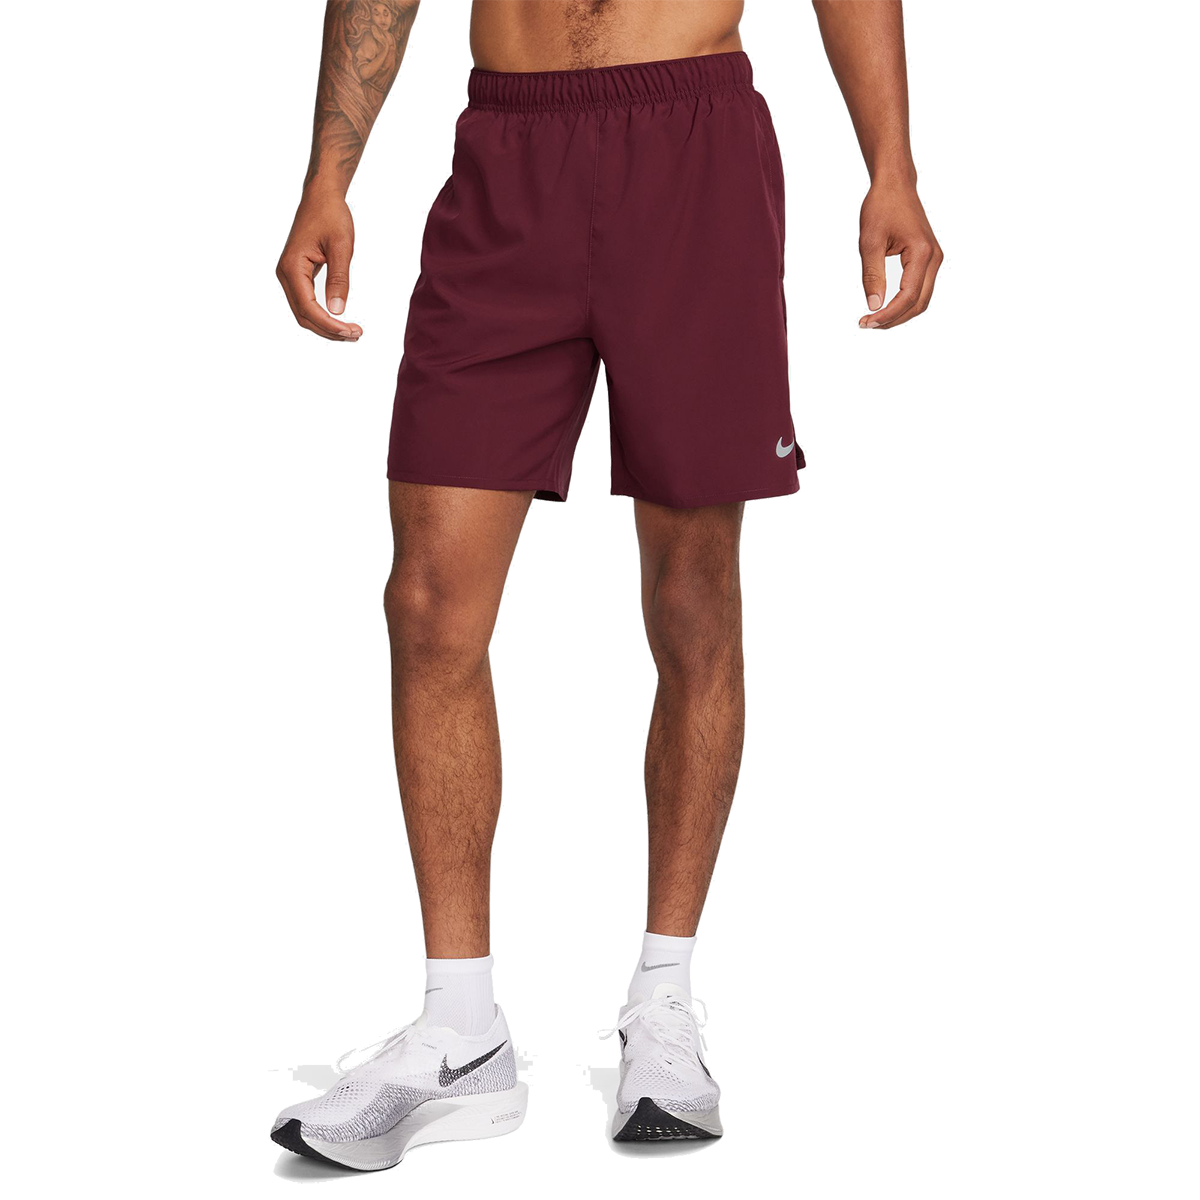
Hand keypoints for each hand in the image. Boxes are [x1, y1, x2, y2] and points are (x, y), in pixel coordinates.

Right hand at [275, 189, 362, 340]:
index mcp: (292, 267)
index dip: (330, 324)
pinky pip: (307, 302)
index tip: (352, 331)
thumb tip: (337, 310)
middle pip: (304, 315)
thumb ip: (339, 279)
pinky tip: (339, 319)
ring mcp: (289, 275)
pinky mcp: (297, 274)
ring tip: (351, 331)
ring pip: (304, 312)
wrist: (321, 197)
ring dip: (326, 325)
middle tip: (356, 334)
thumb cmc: (331, 216)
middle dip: (329, 329)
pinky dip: (322, 314)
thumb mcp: (341, 247)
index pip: (308, 307)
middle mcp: (285, 273)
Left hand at [857, 179, 942, 329]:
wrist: (895, 185)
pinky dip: (904, 302)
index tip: (865, 321)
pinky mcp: (928, 258)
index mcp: (922, 253)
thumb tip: (874, 306)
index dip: (887, 315)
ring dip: (899, 313)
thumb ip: (872, 276)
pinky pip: (920, 288)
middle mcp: (934, 257)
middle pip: (918, 303)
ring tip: (874, 318)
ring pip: (921, 299)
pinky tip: (885, 306)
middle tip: (867, 324)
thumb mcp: (869, 242)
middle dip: (894, 319)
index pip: (907, 297)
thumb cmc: (881, 207)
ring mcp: (934, 258)